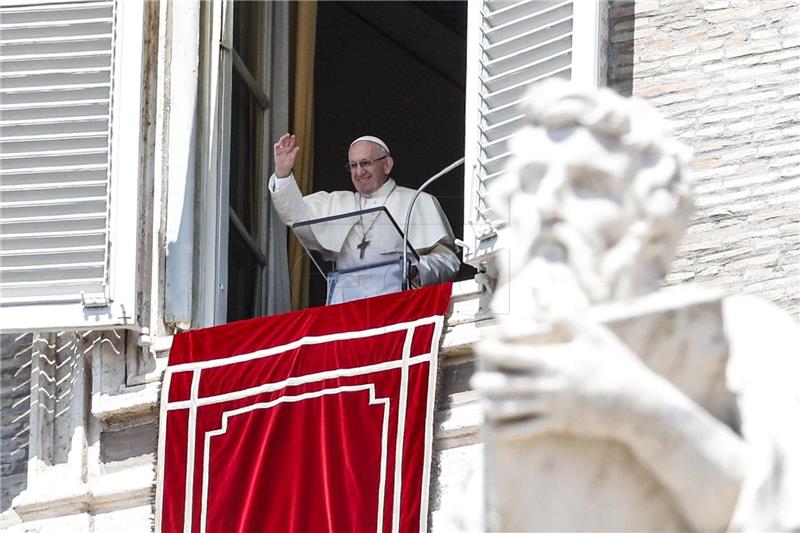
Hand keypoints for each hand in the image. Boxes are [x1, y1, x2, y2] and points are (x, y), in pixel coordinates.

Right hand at [274, 133, 299, 177]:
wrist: (283, 169)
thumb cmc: (288, 163)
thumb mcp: (292, 158)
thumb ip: (294, 152)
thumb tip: (297, 147)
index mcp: (289, 149)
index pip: (291, 143)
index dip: (292, 140)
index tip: (293, 136)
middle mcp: (285, 149)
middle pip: (285, 142)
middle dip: (286, 138)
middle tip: (288, 134)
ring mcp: (280, 150)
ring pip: (281, 143)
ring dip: (282, 140)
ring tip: (284, 137)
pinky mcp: (276, 153)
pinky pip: (276, 148)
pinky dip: (276, 146)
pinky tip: (278, 144)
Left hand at [472, 320, 659, 442]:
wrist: (638, 407)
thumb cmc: (617, 366)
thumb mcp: (596, 335)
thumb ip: (569, 317)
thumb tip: (547, 302)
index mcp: (554, 361)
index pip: (512, 355)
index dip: (491, 349)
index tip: (479, 344)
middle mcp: (548, 386)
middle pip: (504, 384)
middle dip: (485, 381)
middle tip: (475, 378)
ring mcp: (551, 408)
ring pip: (509, 410)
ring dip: (490, 405)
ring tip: (481, 400)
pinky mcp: (557, 425)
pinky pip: (524, 431)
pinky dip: (505, 431)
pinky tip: (492, 428)